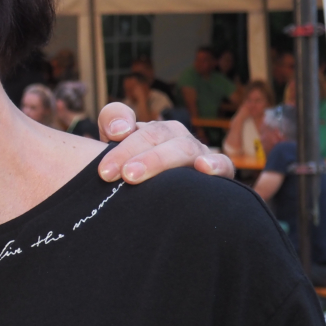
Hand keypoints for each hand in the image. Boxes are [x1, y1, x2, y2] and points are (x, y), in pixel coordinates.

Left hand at [95, 102, 232, 183]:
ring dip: (158, 160)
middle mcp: (174, 137)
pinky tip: (203, 168)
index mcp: (148, 130)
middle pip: (156, 134)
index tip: (102, 167)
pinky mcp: (218, 170)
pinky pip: (223, 164)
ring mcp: (197, 152)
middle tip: (112, 174)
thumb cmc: (135, 175)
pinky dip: (215, 164)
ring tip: (135, 175)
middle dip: (132, 154)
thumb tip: (119, 128)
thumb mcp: (115, 153)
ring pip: (183, 148)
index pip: (129, 123)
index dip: (116, 134)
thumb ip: (111, 122)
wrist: (160, 203)